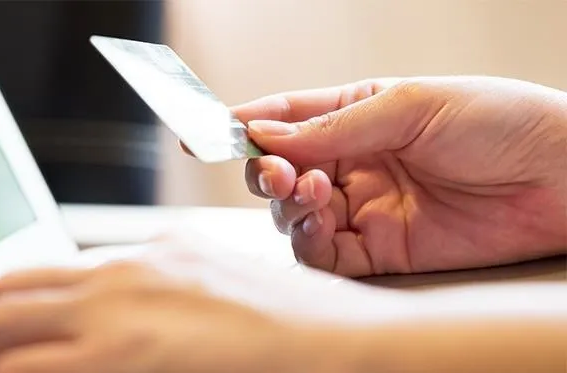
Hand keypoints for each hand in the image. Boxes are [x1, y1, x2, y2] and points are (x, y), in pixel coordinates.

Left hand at [0, 235, 398, 372]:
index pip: (32, 282)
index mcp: (141, 261)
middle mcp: (121, 284)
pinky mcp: (131, 363)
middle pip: (4, 307)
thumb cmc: (297, 321)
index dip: (7, 325)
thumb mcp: (214, 282)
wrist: (344, 343)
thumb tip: (110, 316)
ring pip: (8, 348)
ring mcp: (122, 325)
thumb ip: (154, 291)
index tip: (9, 353)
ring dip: (3, 367)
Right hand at [223, 76, 566, 276]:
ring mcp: (365, 207)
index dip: (242, 123)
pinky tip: (318, 219)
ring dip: (286, 203)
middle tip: (271, 168)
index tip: (201, 129)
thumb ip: (333, 127)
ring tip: (309, 188)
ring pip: (294, 214)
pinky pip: (324, 252)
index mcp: (359, 115)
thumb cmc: (501, 122)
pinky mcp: (381, 251)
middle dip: (264, 169)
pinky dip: (307, 239)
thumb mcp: (410, 105)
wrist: (564, 178)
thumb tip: (265, 132)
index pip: (287, 117)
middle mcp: (355, 163)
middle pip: (281, 169)